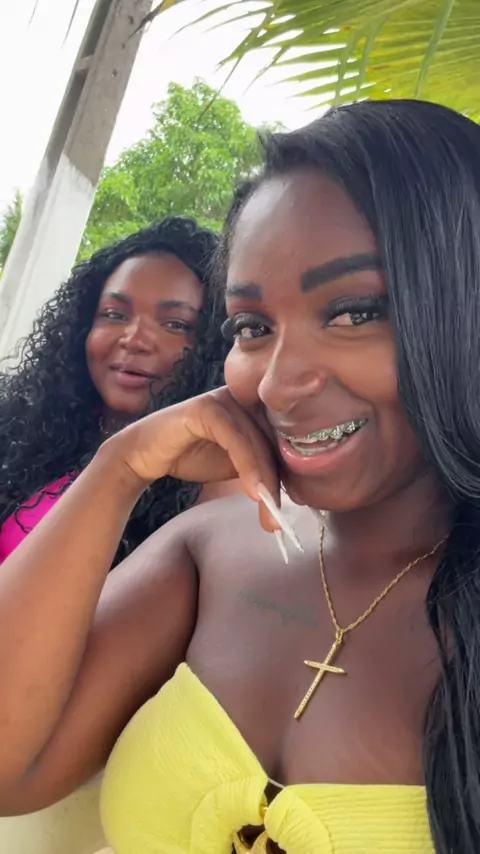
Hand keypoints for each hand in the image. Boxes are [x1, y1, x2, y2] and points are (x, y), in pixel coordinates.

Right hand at [106, 388, 279, 529]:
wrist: (146, 454)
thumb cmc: (192, 455)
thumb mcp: (236, 464)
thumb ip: (263, 466)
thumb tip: (299, 488)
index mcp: (257, 406)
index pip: (284, 439)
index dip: (293, 472)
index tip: (296, 507)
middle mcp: (245, 397)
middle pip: (274, 441)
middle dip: (279, 484)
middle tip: (278, 521)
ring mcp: (226, 399)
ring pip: (257, 443)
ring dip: (265, 482)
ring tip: (269, 514)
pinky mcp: (207, 408)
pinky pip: (236, 440)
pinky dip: (248, 468)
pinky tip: (253, 494)